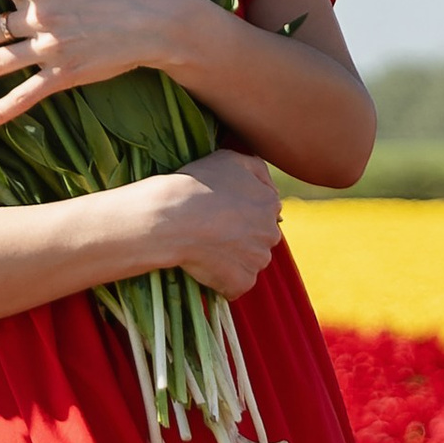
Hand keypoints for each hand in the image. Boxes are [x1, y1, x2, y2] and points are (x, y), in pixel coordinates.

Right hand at [137, 151, 285, 297]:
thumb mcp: (230, 158)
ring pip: (248, 262)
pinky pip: (234, 285)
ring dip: (231, 259)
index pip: (262, 212)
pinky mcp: (242, 282)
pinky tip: (203, 265)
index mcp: (270, 204)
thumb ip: (257, 168)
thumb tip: (269, 186)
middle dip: (240, 238)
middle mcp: (271, 234)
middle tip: (211, 231)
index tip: (218, 213)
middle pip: (258, 239)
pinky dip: (221, 280)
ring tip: (204, 248)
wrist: (172, 218)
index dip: (239, 214)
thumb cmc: (197, 185)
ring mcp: (257, 261)